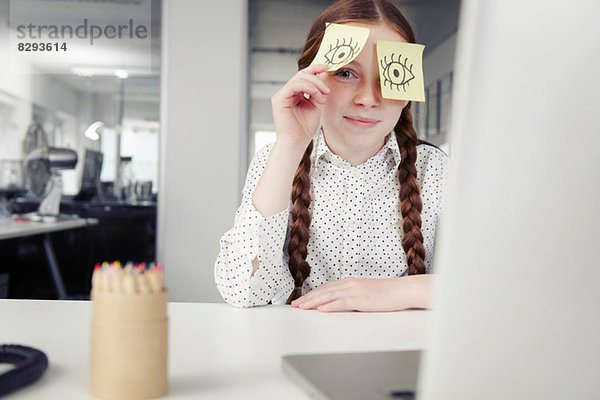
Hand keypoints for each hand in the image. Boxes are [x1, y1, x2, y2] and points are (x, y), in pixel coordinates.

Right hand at [271, 64, 329, 148]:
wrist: (297, 142)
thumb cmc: (304, 128)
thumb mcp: (316, 105)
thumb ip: (319, 90)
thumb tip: (323, 73)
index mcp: (295, 93)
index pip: (304, 76)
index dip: (315, 69)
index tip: (327, 67)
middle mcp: (287, 92)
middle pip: (301, 75)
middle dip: (316, 77)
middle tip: (328, 88)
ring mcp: (282, 95)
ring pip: (298, 78)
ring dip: (315, 84)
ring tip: (324, 95)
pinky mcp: (279, 99)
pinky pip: (294, 86)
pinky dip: (308, 88)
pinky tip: (317, 96)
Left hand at [290, 276, 433, 311]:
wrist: (401, 290)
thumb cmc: (386, 294)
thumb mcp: (365, 294)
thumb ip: (352, 297)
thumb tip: (341, 304)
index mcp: (350, 283)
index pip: (326, 288)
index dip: (312, 294)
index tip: (301, 300)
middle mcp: (349, 284)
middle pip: (323, 291)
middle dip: (307, 298)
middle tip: (295, 305)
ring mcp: (354, 291)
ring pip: (328, 296)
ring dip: (313, 302)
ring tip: (301, 307)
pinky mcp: (360, 299)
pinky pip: (342, 302)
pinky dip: (330, 305)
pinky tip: (321, 309)